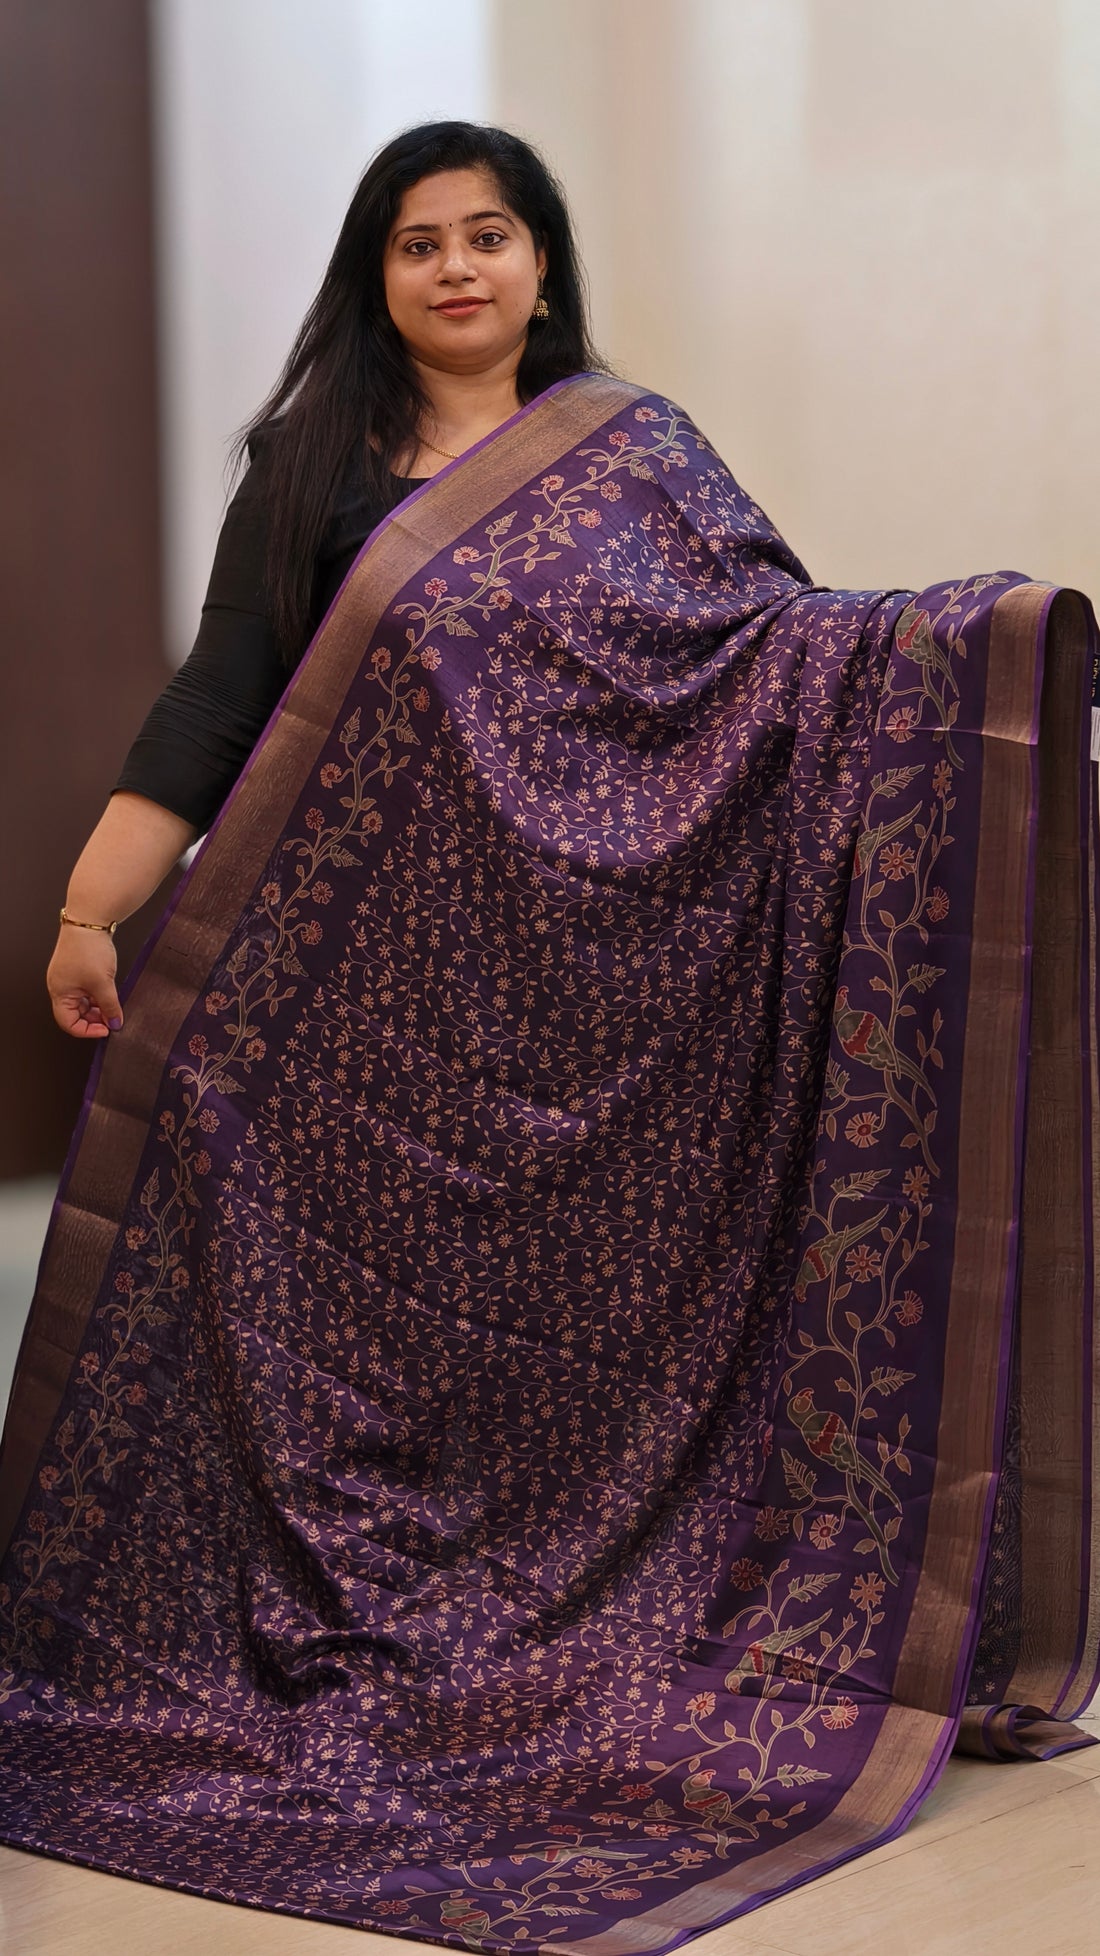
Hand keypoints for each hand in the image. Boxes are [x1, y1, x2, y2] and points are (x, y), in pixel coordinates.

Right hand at [47, 924, 122, 1038]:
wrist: (89, 920)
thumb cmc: (88, 949)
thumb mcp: (103, 983)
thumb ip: (110, 1006)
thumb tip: (115, 1022)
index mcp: (59, 993)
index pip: (68, 1023)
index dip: (87, 1030)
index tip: (106, 1029)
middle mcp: (60, 986)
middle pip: (75, 1014)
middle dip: (95, 1019)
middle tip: (113, 1019)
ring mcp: (69, 978)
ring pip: (83, 1002)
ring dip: (98, 1007)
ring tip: (113, 1006)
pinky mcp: (78, 969)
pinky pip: (87, 990)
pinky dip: (98, 996)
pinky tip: (110, 994)